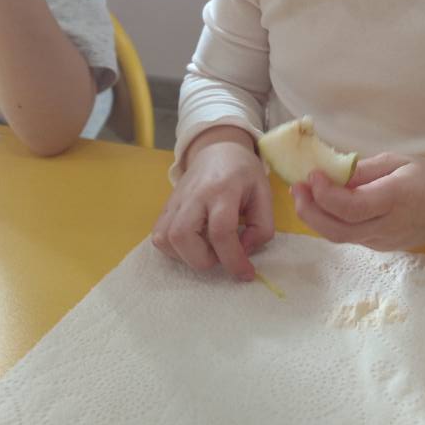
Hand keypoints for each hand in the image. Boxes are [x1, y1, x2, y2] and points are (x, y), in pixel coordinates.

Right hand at [152, 126, 273, 279]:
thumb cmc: (244, 173)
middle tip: (223, 255)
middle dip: (204, 259)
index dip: (233, 260)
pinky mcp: (165, 208)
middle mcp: (193, 195)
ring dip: (187, 256)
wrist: (217, 150)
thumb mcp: (265, 194)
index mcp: (222, 189)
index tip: (246, 274)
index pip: (221, 231)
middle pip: (183, 236)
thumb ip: (262, 227)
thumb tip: (244, 252)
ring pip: (165, 239)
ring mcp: (175, 201)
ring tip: (208, 249)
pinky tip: (194, 244)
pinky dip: (175, 250)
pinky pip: (159, 237)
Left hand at [291, 152, 424, 251]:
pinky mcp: (380, 247)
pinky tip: (323, 205)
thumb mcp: (398, 161)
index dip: (326, 194)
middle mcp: (388, 226)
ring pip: (339, 237)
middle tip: (297, 187)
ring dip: (315, 218)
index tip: (312, 174)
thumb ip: (363, 170)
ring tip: (303, 194)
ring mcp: (384, 241)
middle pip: (338, 230)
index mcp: (397, 199)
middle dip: (310, 211)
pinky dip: (329, 222)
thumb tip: (331, 173)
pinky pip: (349, 237)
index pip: (352, 207)